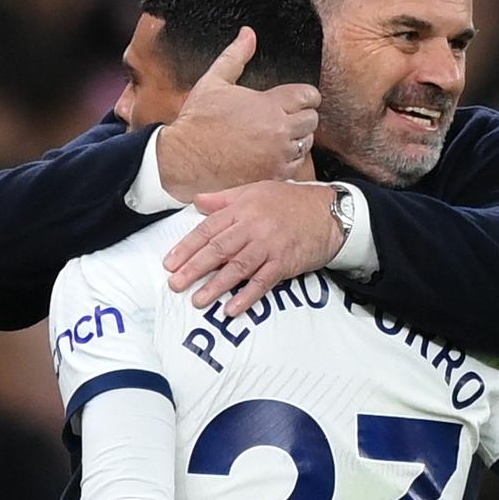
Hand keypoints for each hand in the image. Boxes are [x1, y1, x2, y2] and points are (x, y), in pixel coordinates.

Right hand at [156, 28, 319, 202]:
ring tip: (278, 136)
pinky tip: (273, 154)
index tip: (297, 99)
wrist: (183, 159)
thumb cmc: (196, 121)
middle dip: (302, 116)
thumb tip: (248, 34)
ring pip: (307, 143)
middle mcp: (279, 130)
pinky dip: (290, 159)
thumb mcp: (213, 81)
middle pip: (312, 120)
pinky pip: (297, 165)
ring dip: (297, 138)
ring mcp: (278, 155)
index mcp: (269, 104)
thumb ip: (236, 56)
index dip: (306, 96)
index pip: (309, 96)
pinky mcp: (273, 175)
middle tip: (285, 117)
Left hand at [163, 181, 344, 314]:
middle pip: (218, 250)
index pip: (207, 230)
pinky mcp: (284, 262)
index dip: (186, 248)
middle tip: (176, 285)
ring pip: (237, 267)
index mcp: (242, 208)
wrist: (328, 213)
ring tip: (198, 301)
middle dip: (194, 269)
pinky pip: (262, 282)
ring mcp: (269, 246)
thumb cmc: (290, 201)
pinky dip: (247, 296)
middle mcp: (253, 226)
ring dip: (216, 286)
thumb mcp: (255, 191)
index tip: (170, 263)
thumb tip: (198, 201)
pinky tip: (232, 308)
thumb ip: (224, 199)